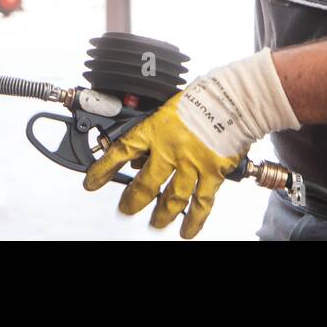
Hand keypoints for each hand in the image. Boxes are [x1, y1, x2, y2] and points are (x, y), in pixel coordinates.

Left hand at [83, 48, 299, 237]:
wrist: (234, 98)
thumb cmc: (204, 97)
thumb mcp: (168, 108)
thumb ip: (152, 131)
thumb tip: (139, 152)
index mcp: (155, 130)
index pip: (120, 152)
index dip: (103, 169)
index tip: (92, 182)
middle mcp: (169, 150)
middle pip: (144, 185)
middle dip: (132, 201)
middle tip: (126, 208)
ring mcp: (191, 164)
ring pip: (171, 199)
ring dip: (162, 214)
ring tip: (156, 222)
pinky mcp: (212, 173)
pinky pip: (201, 203)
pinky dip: (194, 220)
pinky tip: (188, 229)